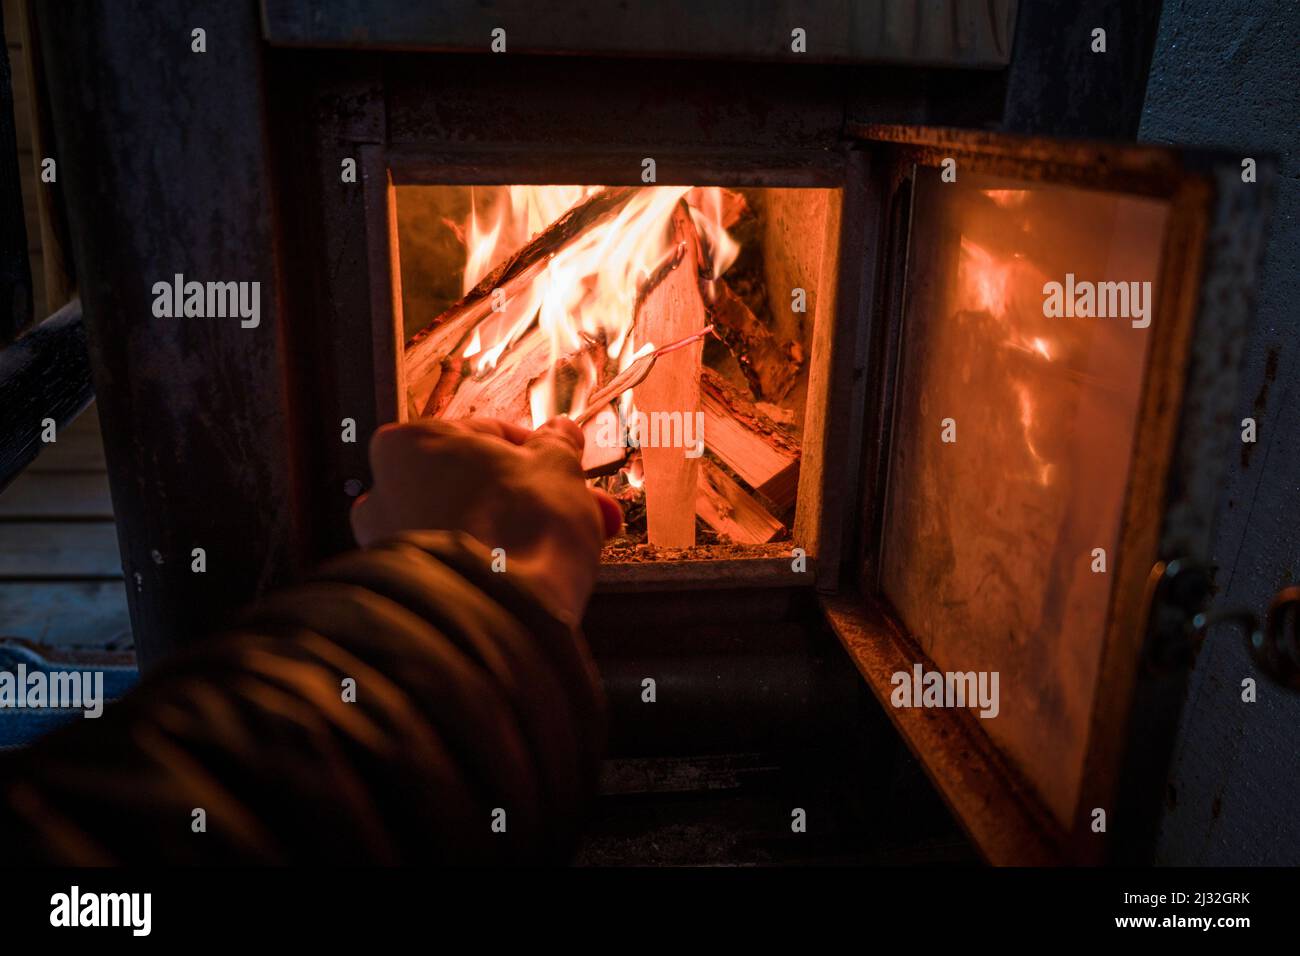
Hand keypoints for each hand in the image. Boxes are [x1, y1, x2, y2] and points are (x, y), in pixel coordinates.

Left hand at [350, 417, 621, 623]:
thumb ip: (557, 445)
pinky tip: (523, 575)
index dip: (536, 455)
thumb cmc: (521, 531)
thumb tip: (560, 434)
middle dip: (525, 498)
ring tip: (552, 549)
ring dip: (506, 532)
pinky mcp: (405, 588)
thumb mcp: (558, 468)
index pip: (488, 435)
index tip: (561, 470)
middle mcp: (387, 490)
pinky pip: (454, 565)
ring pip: (464, 525)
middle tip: (569, 511)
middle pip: (475, 484)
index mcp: (414, 441)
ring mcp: (389, 544)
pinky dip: (485, 566)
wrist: (500, 617)